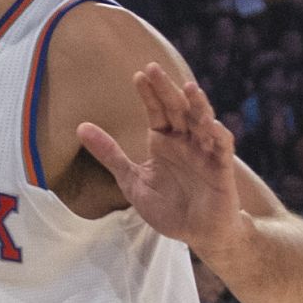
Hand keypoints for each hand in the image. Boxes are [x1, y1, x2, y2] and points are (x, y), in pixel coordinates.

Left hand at [78, 63, 244, 257]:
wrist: (197, 234)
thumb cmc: (168, 208)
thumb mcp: (131, 181)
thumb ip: (110, 154)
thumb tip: (80, 127)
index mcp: (165, 142)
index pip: (157, 111)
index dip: (149, 93)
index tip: (138, 75)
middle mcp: (186, 141)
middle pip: (177, 109)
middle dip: (167, 89)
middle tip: (154, 68)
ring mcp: (205, 153)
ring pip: (203, 122)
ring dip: (197, 105)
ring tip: (188, 88)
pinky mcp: (221, 169)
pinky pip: (222, 147)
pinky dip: (217, 134)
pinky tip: (209, 124)